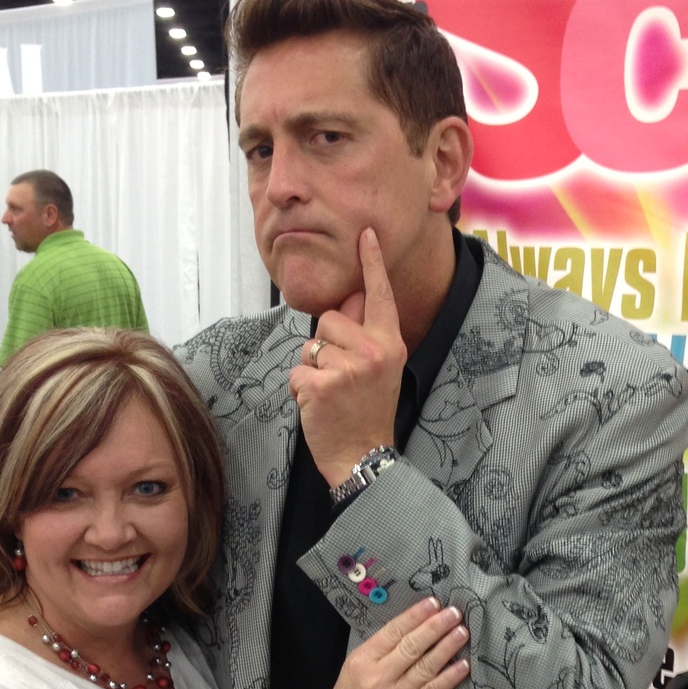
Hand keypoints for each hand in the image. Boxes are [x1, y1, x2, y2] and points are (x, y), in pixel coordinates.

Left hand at [289, 228, 405, 487]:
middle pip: (330, 320)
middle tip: (343, 378)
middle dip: (326, 345)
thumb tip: (348, 300)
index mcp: (389, 344)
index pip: (378, 296)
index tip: (366, 233)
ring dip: (312, 370)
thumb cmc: (368, 411)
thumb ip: (364, 335)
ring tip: (332, 394)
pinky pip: (297, 372)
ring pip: (310, 346)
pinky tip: (319, 406)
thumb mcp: (380, 370)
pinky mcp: (322, 385)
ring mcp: (348, 369)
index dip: (371, 263)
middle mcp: (373, 352)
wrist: (365, 455)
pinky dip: (300, 390)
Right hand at [321, 597, 468, 688]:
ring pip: (426, 666)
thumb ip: (378, 648)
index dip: (415, 616)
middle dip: (435, 627)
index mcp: (363, 660)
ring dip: (447, 647)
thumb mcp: (354, 667)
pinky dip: (450, 677)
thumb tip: (411, 625)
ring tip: (462, 633)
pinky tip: (463, 665)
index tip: (433, 603)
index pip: (393, 632)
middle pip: (412, 646)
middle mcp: (379, 677)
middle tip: (454, 613)